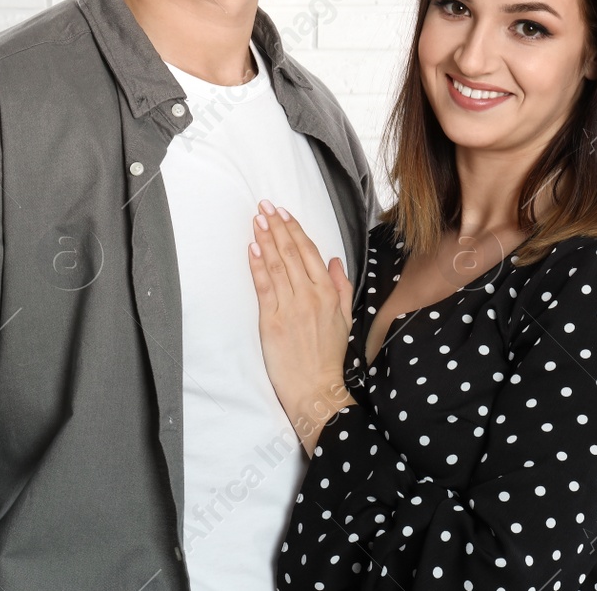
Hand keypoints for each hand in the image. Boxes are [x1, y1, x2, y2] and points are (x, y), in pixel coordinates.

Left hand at [246, 199, 355, 455]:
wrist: (317, 389)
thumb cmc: (329, 356)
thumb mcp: (345, 319)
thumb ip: (341, 287)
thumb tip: (334, 260)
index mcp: (328, 293)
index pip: (308, 253)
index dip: (294, 230)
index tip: (283, 212)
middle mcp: (310, 296)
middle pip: (290, 253)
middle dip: (276, 227)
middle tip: (264, 206)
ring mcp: (290, 307)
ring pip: (275, 266)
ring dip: (265, 239)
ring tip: (257, 220)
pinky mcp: (272, 321)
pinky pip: (264, 287)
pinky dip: (257, 266)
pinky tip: (252, 248)